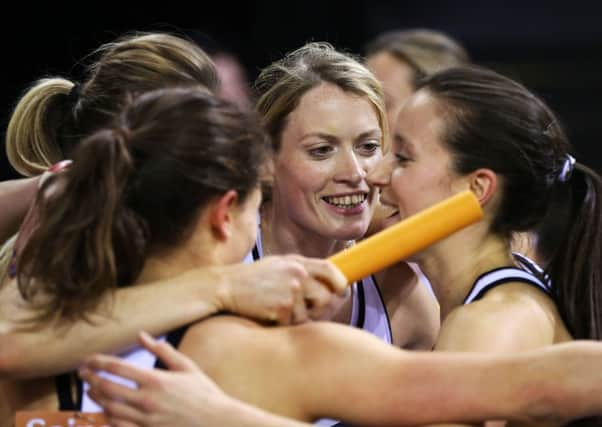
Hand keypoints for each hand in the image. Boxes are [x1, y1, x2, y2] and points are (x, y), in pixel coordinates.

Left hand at [80, 331, 234, 426]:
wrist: (215, 422)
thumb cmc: (203, 392)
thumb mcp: (186, 366)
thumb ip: (162, 351)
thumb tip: (142, 335)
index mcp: (155, 380)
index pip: (117, 368)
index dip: (98, 362)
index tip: (88, 359)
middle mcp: (146, 400)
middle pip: (107, 388)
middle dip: (90, 378)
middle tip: (82, 373)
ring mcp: (145, 419)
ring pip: (109, 408)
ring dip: (95, 397)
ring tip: (90, 389)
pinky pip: (118, 426)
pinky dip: (107, 417)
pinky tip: (105, 410)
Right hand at [219, 255, 347, 324]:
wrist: (225, 286)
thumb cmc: (251, 278)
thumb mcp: (277, 265)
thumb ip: (299, 270)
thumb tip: (325, 281)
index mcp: (296, 262)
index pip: (330, 269)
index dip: (339, 282)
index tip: (340, 291)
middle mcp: (297, 275)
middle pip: (325, 297)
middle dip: (317, 308)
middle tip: (302, 310)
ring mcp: (290, 292)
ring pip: (308, 315)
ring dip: (296, 318)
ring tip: (277, 309)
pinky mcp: (281, 309)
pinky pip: (291, 324)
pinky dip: (281, 324)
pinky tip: (267, 314)